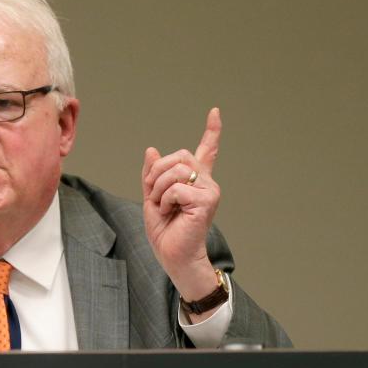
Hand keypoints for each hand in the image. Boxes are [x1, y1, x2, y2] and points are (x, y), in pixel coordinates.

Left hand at [141, 107, 221, 303]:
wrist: (173, 255)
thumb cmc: (166, 231)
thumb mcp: (152, 197)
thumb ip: (152, 175)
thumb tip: (151, 150)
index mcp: (195, 180)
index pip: (207, 150)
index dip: (212, 131)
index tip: (215, 112)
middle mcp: (206, 182)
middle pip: (177, 156)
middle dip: (157, 174)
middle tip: (156, 196)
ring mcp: (209, 190)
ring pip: (175, 170)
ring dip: (159, 190)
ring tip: (164, 207)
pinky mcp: (207, 200)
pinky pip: (176, 188)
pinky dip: (164, 201)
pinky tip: (170, 213)